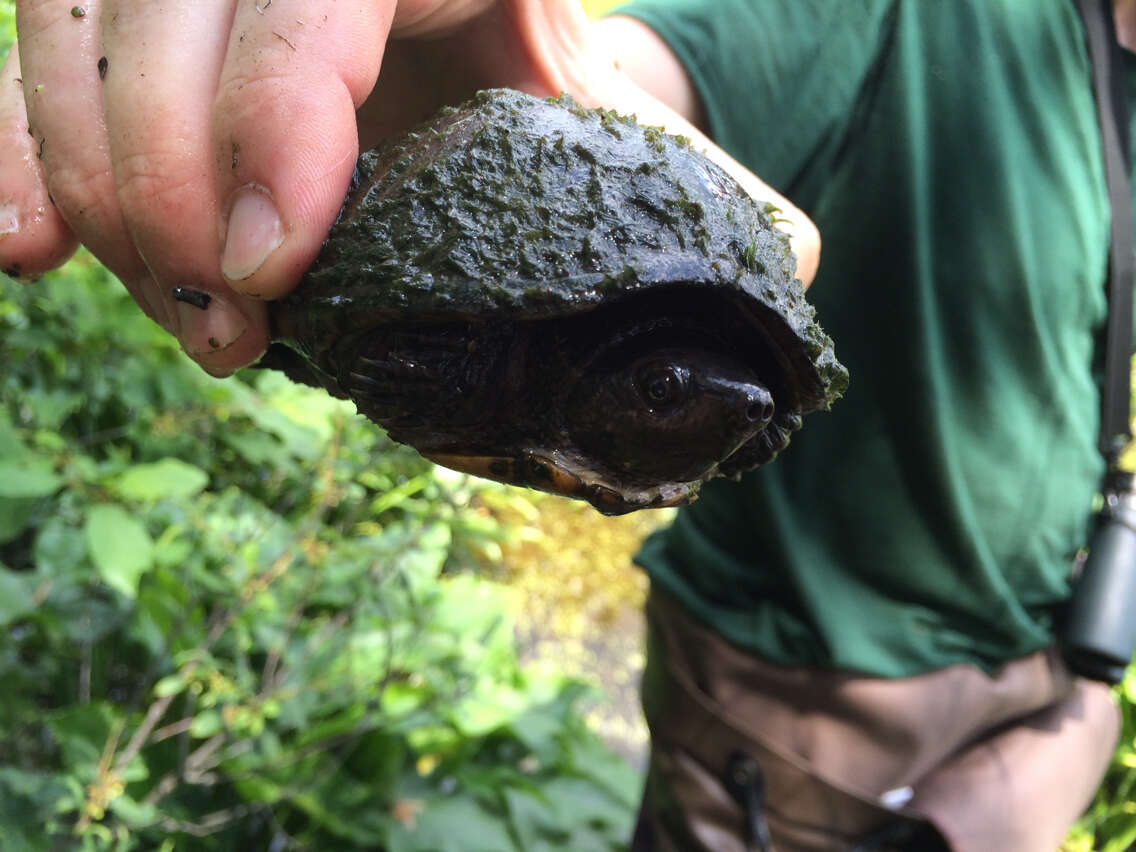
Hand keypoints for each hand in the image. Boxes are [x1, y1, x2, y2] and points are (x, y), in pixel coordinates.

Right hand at [0, 1, 818, 375]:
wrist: (469, 29)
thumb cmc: (533, 78)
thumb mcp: (604, 110)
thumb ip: (692, 177)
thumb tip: (804, 267)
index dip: (269, 121)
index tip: (266, 270)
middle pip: (167, 7)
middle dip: (170, 184)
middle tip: (227, 330)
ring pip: (75, 24)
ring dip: (96, 183)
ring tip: (172, 314)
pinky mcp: (133, 2)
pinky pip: (31, 51)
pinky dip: (15, 148)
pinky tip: (23, 252)